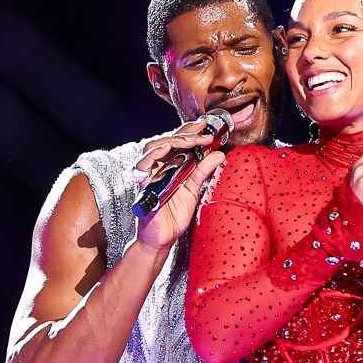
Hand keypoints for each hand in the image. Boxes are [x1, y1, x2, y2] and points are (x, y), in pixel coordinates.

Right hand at [131, 118, 226, 250]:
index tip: (205, 125)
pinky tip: (165, 149)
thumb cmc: (173, 215)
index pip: (177, 142)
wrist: (163, 238)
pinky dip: (152, 156)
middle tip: (203, 132)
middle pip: (165, 141)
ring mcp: (149, 176)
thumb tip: (219, 154)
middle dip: (184, 134)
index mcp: (169, 167)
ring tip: (189, 139)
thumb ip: (203, 171)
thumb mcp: (193, 190)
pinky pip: (142, 168)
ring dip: (172, 141)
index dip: (190, 131)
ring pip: (152, 149)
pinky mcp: (143, 187)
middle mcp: (157, 168)